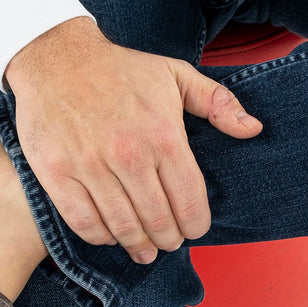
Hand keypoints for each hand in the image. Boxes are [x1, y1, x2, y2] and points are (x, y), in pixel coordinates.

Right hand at [4, 16, 262, 262]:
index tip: (194, 230)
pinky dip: (102, 237)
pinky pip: (85, 223)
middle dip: (169, 240)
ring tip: (144, 250)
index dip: (196, 225)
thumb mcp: (175, 74)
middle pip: (159, 222)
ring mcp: (90, 165)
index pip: (190, 202)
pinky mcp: (56, 173)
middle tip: (168, 242)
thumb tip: (253, 129)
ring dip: (138, 246)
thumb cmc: (120, 71)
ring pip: (124, 228)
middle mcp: (129, 154)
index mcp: (164, 135)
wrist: (54, 56)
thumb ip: (218, 103)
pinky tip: (111, 234)